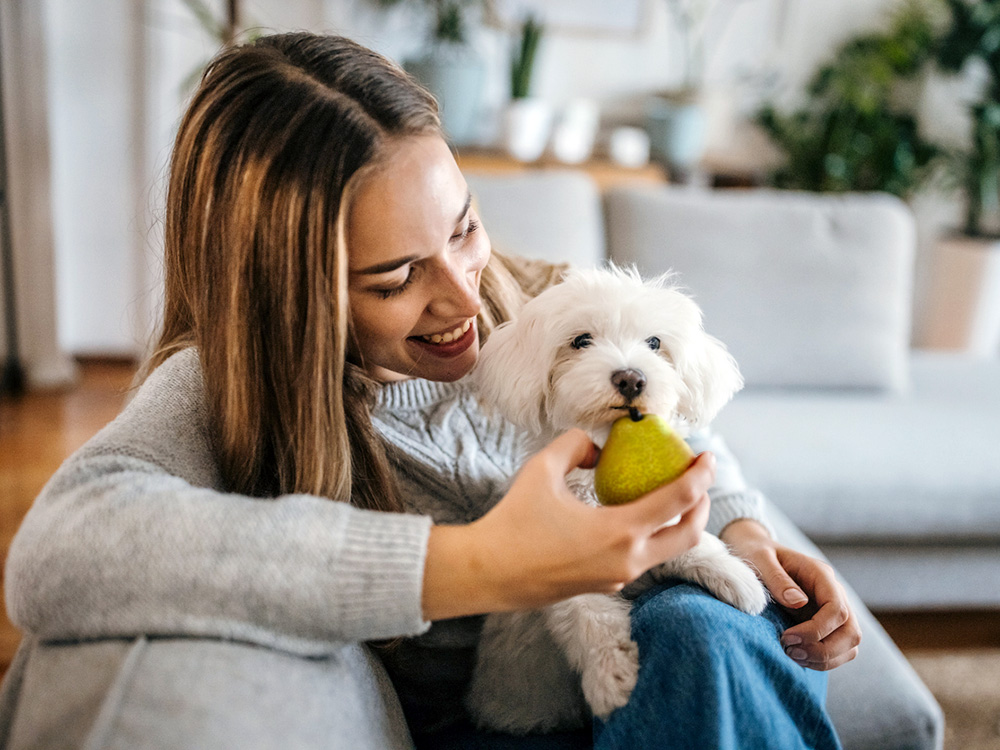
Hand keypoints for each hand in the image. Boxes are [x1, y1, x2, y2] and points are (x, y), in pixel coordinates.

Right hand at [422, 429, 714, 619]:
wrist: (487, 573)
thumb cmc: (514, 521)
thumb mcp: (543, 469)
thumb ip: (576, 446)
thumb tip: (597, 450)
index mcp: (621, 531)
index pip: (680, 500)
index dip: (701, 475)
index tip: (708, 456)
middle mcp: (628, 560)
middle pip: (690, 535)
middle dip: (702, 504)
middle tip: (697, 479)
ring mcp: (617, 577)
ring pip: (667, 551)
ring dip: (677, 522)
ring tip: (667, 494)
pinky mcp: (604, 585)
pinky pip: (641, 559)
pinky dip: (650, 535)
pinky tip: (631, 516)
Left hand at [721, 519, 861, 670]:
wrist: (755, 552)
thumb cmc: (756, 554)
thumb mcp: (760, 558)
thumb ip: (777, 578)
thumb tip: (798, 603)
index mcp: (821, 575)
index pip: (837, 609)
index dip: (816, 630)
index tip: (787, 637)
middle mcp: (834, 593)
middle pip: (851, 631)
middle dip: (824, 649)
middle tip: (790, 652)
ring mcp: (832, 610)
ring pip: (849, 645)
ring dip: (825, 659)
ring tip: (792, 656)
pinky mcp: (826, 624)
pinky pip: (838, 650)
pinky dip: (822, 660)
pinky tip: (797, 657)